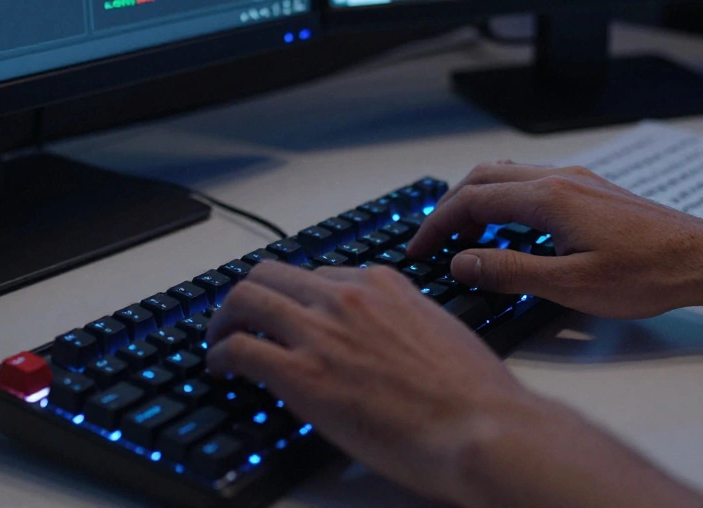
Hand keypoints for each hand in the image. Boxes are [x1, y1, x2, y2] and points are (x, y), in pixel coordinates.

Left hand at [205, 262, 539, 505]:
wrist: (483, 428)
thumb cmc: (475, 395)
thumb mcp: (440, 332)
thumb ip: (401, 322)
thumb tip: (382, 339)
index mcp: (383, 284)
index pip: (318, 273)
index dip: (295, 296)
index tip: (287, 313)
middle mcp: (347, 297)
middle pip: (272, 273)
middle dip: (249, 295)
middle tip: (238, 319)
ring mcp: (321, 332)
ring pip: (246, 298)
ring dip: (224, 319)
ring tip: (219, 341)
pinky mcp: (301, 374)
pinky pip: (238, 348)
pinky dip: (219, 354)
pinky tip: (219, 370)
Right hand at [408, 161, 702, 319]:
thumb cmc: (647, 274)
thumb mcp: (569, 286)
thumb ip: (509, 272)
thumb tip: (462, 263)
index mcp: (548, 198)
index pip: (471, 201)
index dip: (438, 225)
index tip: (420, 250)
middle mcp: (559, 178)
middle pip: (482, 178)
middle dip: (449, 208)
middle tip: (432, 242)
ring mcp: (577, 180)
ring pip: (506, 175)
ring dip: (476, 200)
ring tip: (462, 236)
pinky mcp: (590, 190)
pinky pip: (530, 182)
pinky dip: (503, 201)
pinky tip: (508, 231)